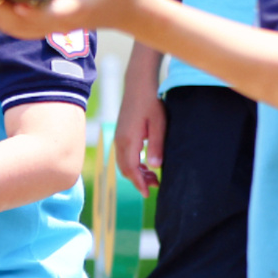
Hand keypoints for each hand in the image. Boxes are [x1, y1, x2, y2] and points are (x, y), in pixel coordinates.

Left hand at [0, 0, 150, 40]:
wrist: (135, 13)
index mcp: (76, 9)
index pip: (47, 14)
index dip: (27, 11)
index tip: (10, 3)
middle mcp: (62, 21)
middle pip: (25, 22)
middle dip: (0, 9)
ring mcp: (57, 26)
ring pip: (22, 29)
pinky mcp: (55, 24)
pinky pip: (26, 29)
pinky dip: (8, 22)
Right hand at [113, 54, 165, 192]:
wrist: (138, 84)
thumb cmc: (151, 102)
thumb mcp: (158, 124)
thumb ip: (156, 145)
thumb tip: (156, 167)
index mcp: (128, 141)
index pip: (131, 169)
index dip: (139, 183)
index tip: (148, 193)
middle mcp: (120, 141)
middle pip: (125, 169)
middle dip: (139, 180)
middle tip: (155, 185)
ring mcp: (118, 137)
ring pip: (124, 163)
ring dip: (136, 173)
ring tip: (153, 177)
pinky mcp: (121, 134)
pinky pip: (124, 156)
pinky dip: (133, 164)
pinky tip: (146, 164)